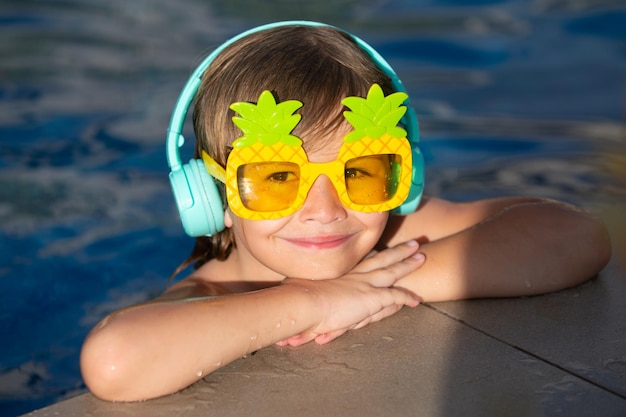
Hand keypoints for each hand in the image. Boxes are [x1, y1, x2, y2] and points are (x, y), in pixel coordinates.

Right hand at [277, 240, 423, 346]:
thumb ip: (310, 295)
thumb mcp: (304, 292)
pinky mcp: (371, 298)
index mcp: (341, 274)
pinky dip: (406, 297)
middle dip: (398, 251)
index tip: (382, 249)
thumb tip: (297, 300)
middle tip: (413, 244)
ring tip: (422, 256)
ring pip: (392, 271)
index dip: (375, 255)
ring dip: (408, 264)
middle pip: (382, 259)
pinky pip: (394, 296)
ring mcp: (364, 285)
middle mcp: (355, 276)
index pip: (363, 262)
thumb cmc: (298, 299)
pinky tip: (417, 300)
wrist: (304, 303)